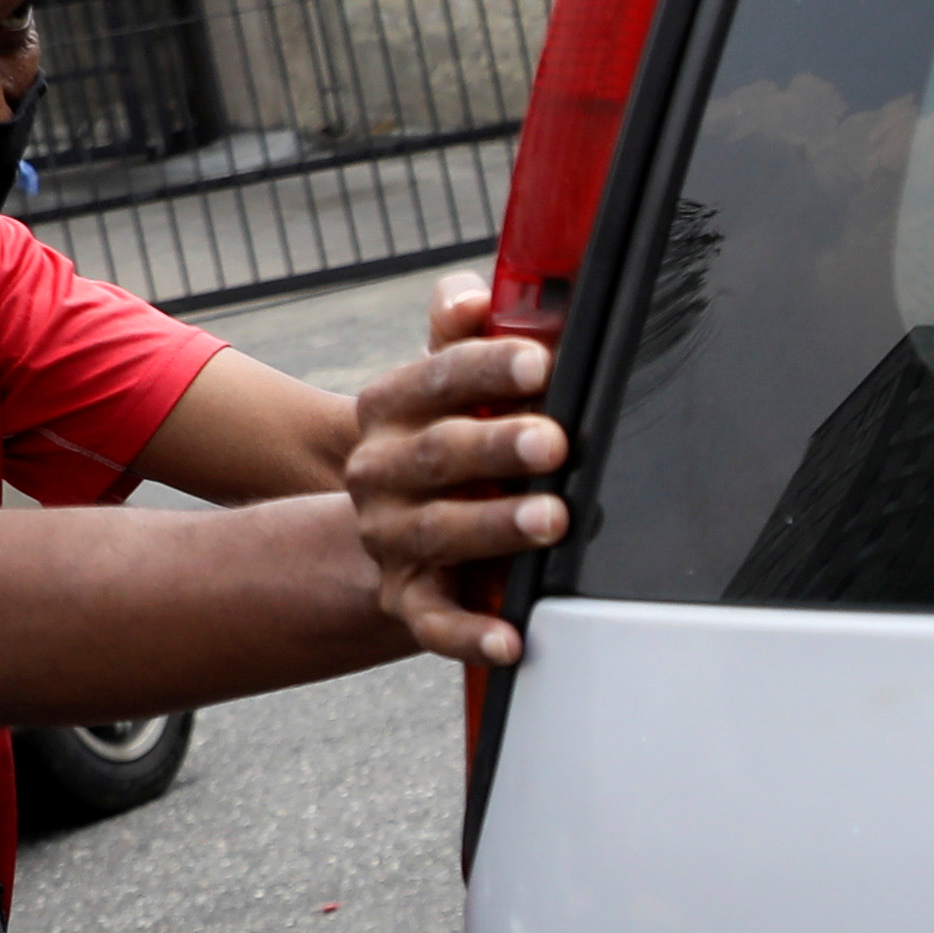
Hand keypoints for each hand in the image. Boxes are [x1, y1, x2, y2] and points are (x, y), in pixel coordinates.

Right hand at [345, 274, 562, 666]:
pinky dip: (471, 633)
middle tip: (553, 442)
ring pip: (440, 531)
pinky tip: (510, 637)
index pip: (434, 378)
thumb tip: (473, 295)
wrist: (390, 518)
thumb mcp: (443, 379)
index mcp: (390, 408)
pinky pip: (435, 621)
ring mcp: (390, 537)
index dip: (486, 369)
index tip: (538, 362)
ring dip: (496, 525)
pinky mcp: (406, 597)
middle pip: (439, 454)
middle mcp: (380, 471)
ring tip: (550, 518)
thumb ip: (459, 332)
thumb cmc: (443, 435)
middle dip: (497, 447)